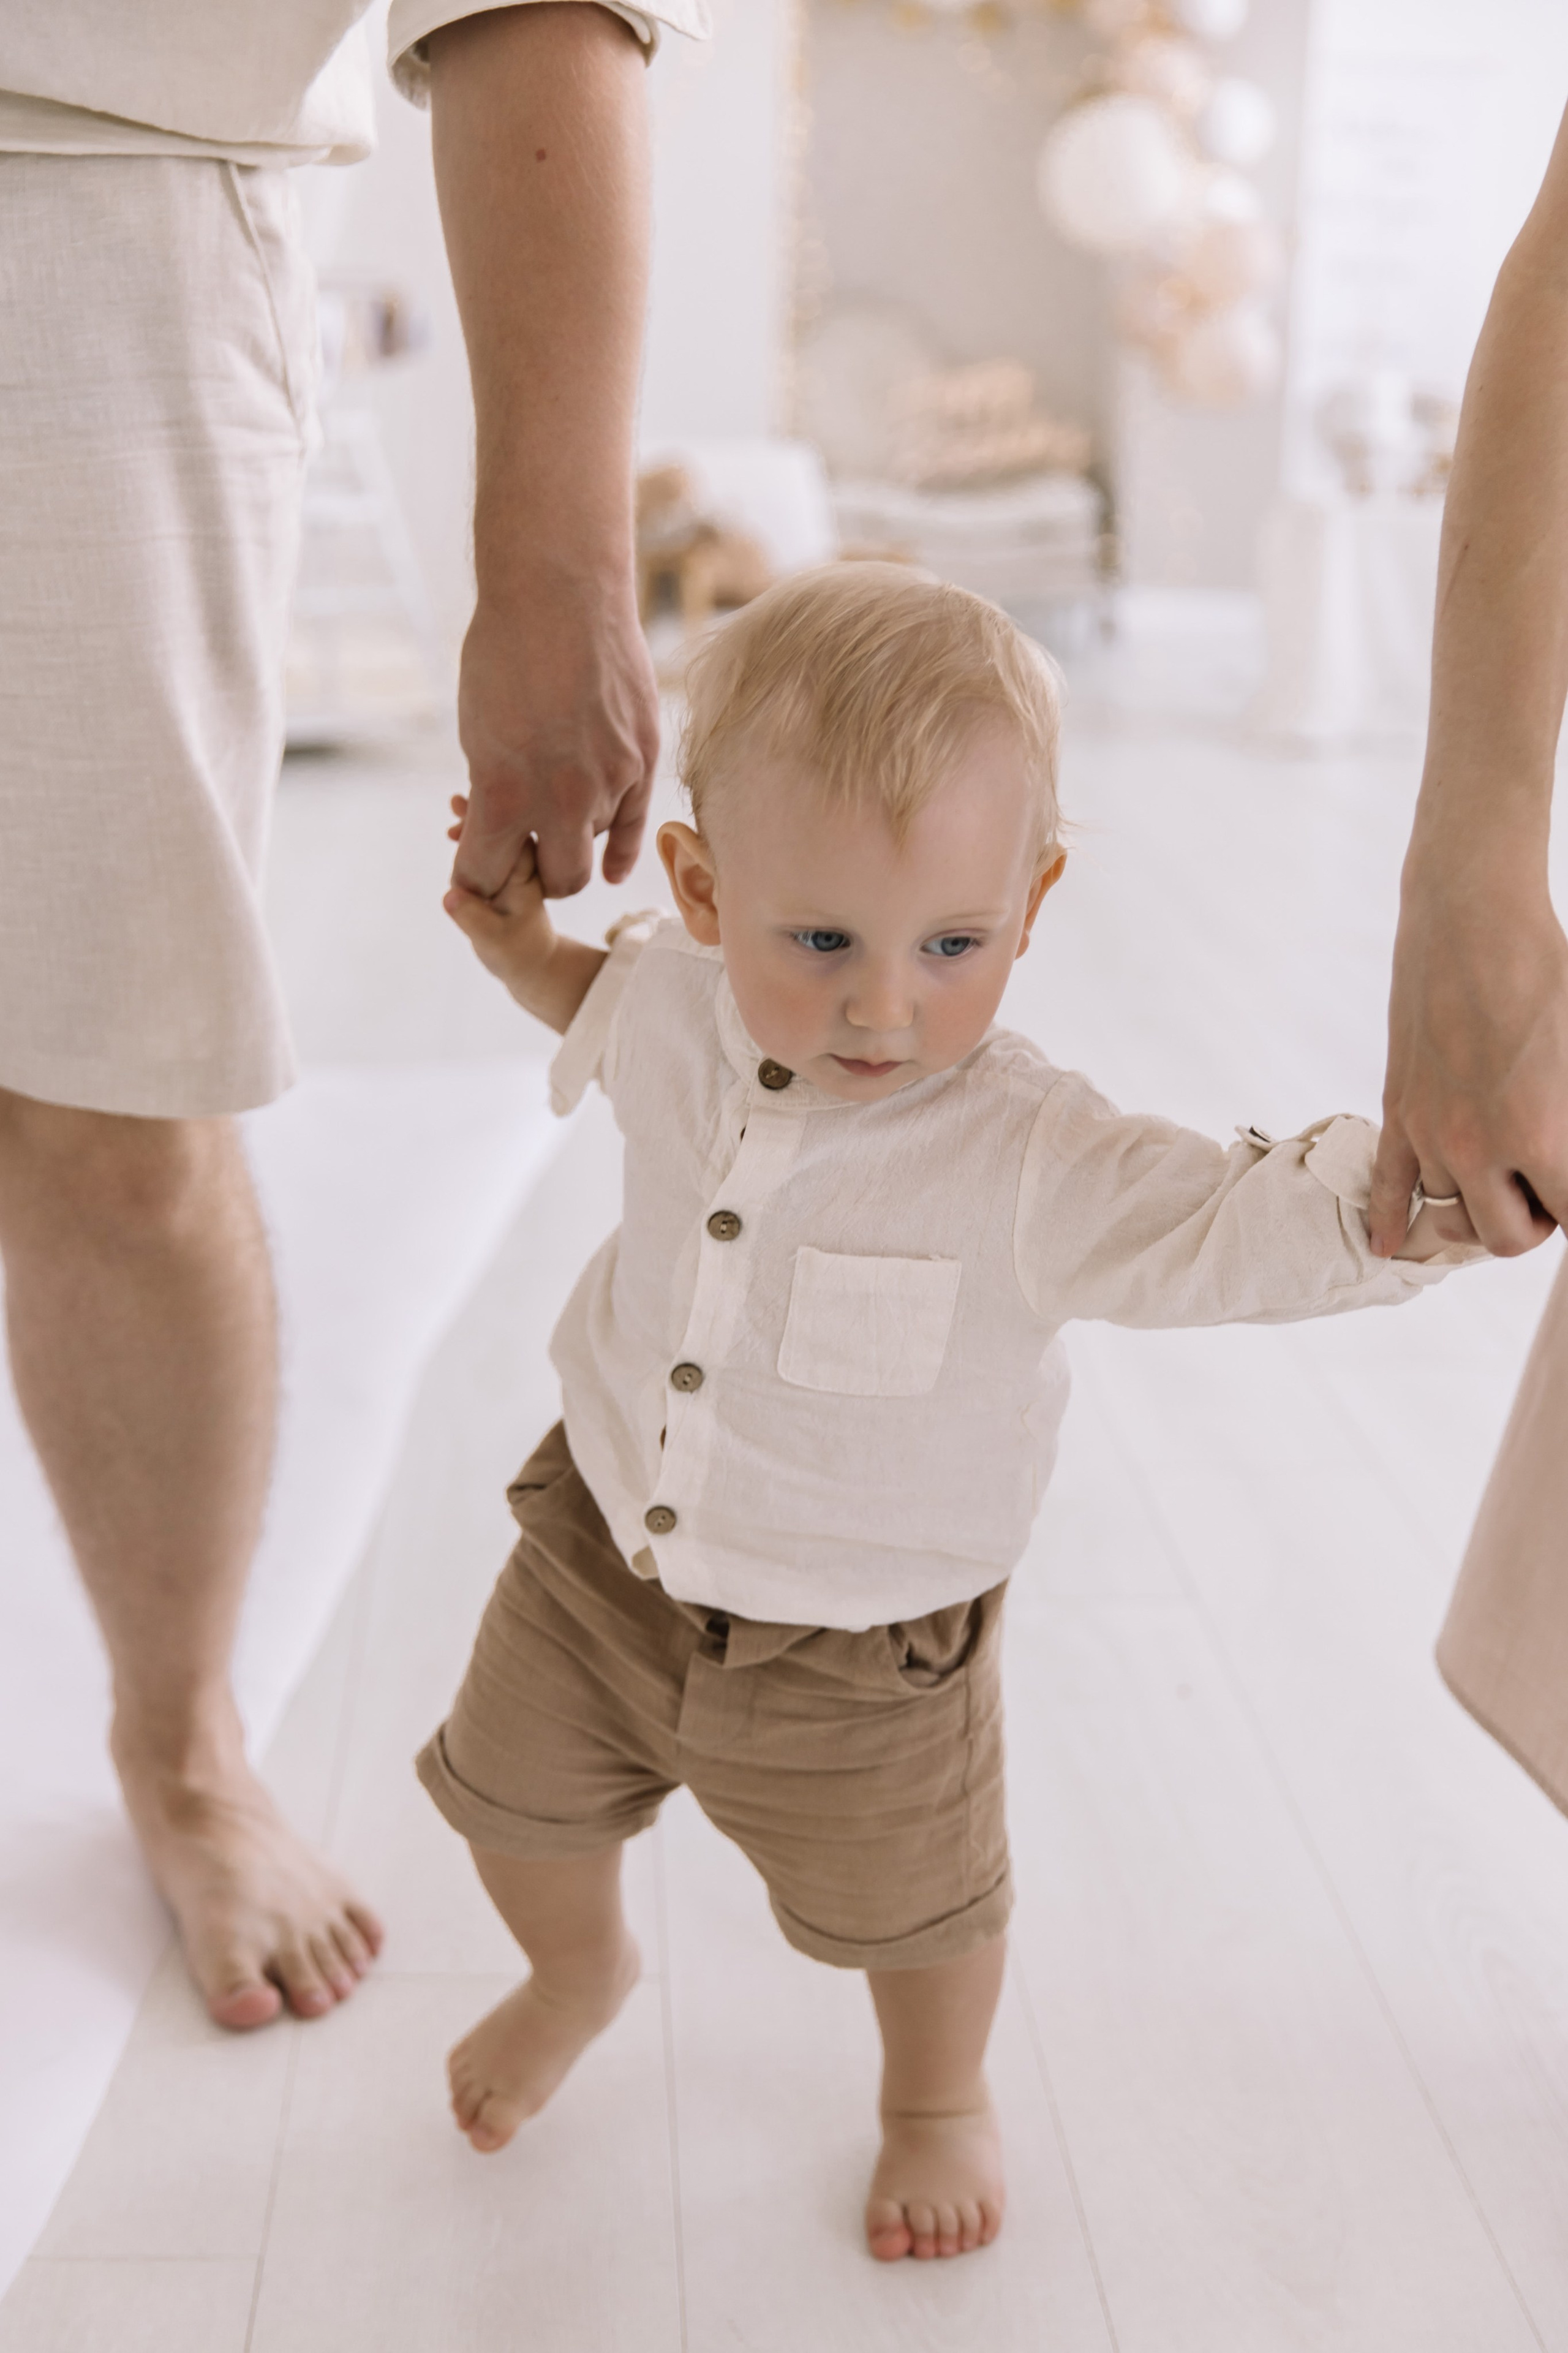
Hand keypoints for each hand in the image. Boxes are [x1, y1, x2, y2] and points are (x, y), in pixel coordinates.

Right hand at [444, 805, 555, 992]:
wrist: (529, 961)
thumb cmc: (513, 952)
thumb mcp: (492, 941)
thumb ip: (472, 919)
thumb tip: (449, 896)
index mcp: (526, 878)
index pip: (511, 839)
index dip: (487, 821)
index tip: (464, 808)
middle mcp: (525, 868)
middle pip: (507, 828)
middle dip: (481, 812)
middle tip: (455, 800)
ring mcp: (515, 869)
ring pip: (498, 834)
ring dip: (476, 820)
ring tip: (454, 803)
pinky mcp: (506, 872)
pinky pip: (492, 846)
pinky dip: (474, 835)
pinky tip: (454, 829)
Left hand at [451, 569, 659, 900]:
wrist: (559, 591)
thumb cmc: (503, 652)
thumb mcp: (474, 731)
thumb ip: (491, 791)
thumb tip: (500, 832)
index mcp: (506, 795)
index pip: (485, 876)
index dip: (474, 879)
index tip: (472, 871)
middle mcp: (564, 800)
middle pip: (556, 880)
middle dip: (533, 876)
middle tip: (521, 855)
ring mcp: (612, 782)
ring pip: (593, 843)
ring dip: (572, 836)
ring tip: (554, 803)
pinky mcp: (645, 760)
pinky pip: (636, 829)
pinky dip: (621, 854)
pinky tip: (612, 869)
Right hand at [1369, 857, 1567, 1256]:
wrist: (1474, 919)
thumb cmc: (1548, 974)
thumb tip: (1560, 1151)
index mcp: (1539, 1137)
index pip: (1566, 1217)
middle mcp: (1478, 1149)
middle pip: (1504, 1238)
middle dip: (1532, 1221)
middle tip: (1544, 1184)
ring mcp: (1430, 1133)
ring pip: (1451, 1214)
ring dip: (1478, 1207)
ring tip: (1499, 1178)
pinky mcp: (1399, 1110)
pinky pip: (1386, 1185)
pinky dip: (1387, 1223)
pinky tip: (1386, 1246)